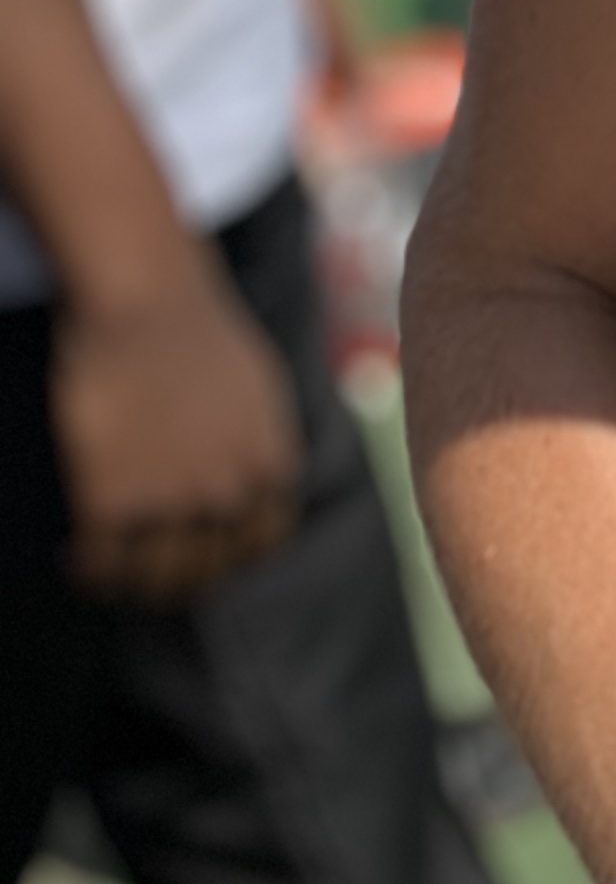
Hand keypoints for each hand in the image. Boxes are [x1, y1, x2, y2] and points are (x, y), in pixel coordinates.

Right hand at [51, 246, 302, 604]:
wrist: (144, 300)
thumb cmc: (194, 327)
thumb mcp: (258, 385)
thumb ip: (259, 438)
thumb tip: (256, 475)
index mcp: (271, 461)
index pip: (264, 541)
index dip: (231, 557)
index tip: (203, 555)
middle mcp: (230, 489)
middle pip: (208, 569)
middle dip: (176, 578)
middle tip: (145, 572)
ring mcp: (174, 501)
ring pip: (156, 577)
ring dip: (132, 584)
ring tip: (109, 570)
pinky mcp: (114, 501)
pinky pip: (104, 561)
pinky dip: (90, 568)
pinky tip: (76, 556)